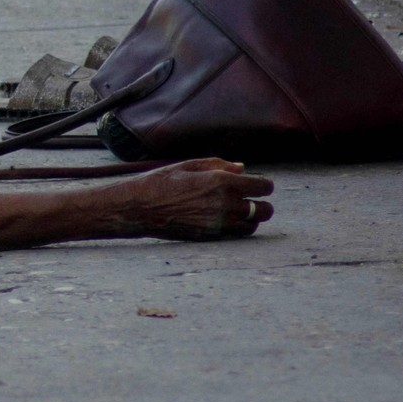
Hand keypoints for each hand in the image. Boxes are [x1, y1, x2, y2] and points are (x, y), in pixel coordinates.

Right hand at [106, 158, 274, 240]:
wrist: (138, 208)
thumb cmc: (160, 182)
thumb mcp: (187, 165)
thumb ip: (218, 165)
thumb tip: (242, 168)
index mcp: (220, 182)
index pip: (263, 187)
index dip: (263, 185)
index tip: (257, 184)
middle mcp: (224, 204)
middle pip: (265, 210)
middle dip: (262, 203)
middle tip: (252, 199)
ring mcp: (218, 223)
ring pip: (253, 225)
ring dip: (251, 218)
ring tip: (240, 211)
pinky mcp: (210, 236)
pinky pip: (236, 235)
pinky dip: (238, 228)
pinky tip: (226, 220)